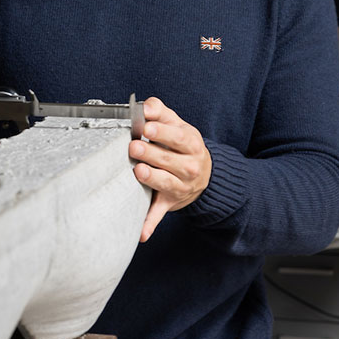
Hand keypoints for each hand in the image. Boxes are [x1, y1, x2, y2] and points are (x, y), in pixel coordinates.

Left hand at [129, 97, 211, 242]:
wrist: (204, 174)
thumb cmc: (182, 145)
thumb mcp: (177, 125)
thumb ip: (160, 111)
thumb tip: (146, 105)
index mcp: (191, 144)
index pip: (178, 137)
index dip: (162, 131)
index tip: (146, 125)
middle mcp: (189, 167)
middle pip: (169, 160)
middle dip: (151, 153)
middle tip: (134, 146)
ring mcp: (180, 186)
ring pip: (165, 183)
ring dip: (152, 179)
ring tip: (138, 171)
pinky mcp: (169, 202)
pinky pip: (159, 214)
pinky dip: (150, 224)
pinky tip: (141, 233)